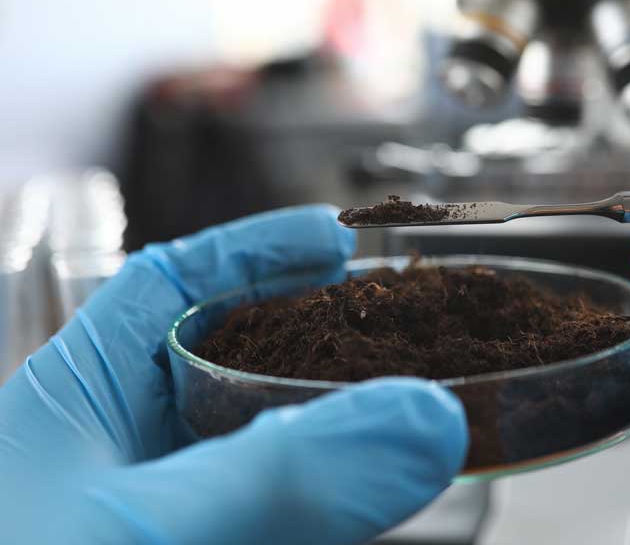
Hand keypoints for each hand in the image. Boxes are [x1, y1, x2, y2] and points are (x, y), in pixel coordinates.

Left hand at [0, 205, 467, 543]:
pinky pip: (279, 520)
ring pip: (267, 457)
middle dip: (322, 343)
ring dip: (341, 438)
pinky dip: (331, 513)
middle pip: (233, 368)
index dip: (258, 250)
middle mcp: (121, 459)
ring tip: (416, 418)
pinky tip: (377, 511)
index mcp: (75, 405)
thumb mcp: (133, 538)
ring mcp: (166, 519)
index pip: (170, 287)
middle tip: (407, 332)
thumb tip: (428, 418)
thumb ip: (276, 482)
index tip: (340, 240)